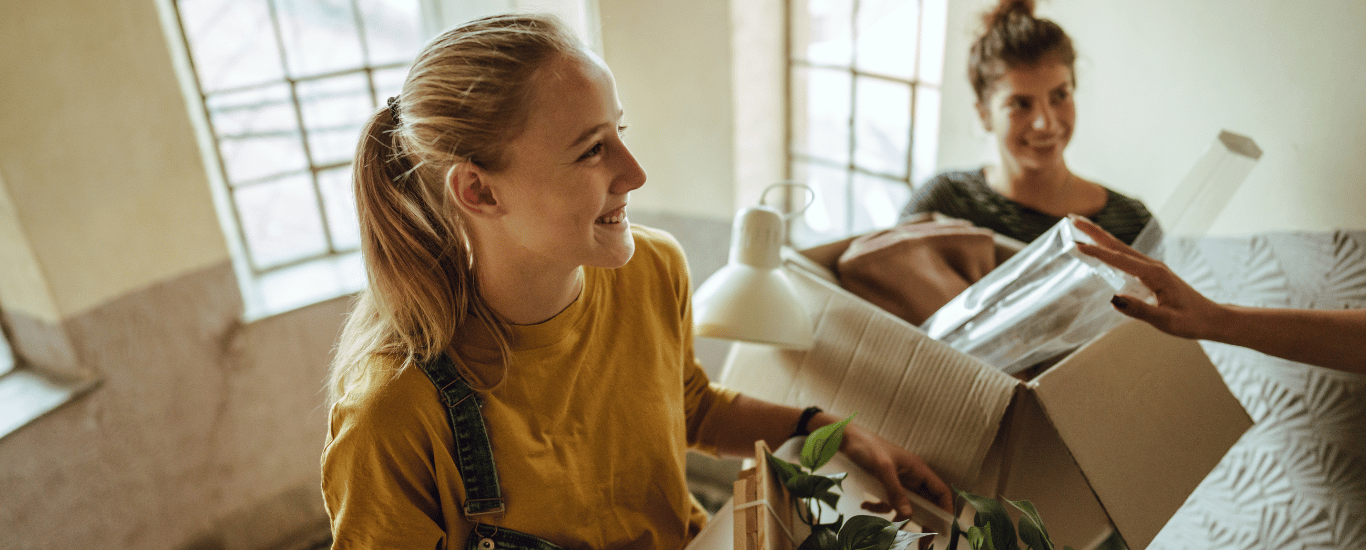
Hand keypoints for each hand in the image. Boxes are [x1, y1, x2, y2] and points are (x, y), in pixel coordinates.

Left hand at [838, 422, 953, 521]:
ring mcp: (898, 481)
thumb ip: (895, 492)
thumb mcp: (882, 469)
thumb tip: (908, 516)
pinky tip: (865, 504)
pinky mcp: (884, 484)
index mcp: (918, 469)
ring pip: (906, 505)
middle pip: (926, 503)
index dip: (945, 510)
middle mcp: (911, 477)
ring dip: (898, 518)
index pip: (940, 491)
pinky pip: (887, 501)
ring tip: (890, 531)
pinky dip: (878, 507)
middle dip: (924, 522)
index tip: (943, 529)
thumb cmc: (866, 446)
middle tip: (923, 543)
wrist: (844, 437)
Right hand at [1071, 216, 1226, 340]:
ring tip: (1081, 228)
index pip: (1118, 260)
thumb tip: (1113, 300)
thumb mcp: (1165, 321)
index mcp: (1154, 274)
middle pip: (1117, 245)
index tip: (1075, 244)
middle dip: (1094, 231)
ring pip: (1121, 249)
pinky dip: (1110, 249)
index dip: (1096, 252)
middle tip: (1072, 219)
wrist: (1212, 318)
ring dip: (1100, 237)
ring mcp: (1152, 268)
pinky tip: (1103, 249)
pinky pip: (1126, 257)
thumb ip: (1140, 310)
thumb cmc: (1191, 321)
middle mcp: (1152, 266)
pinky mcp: (1152, 273)